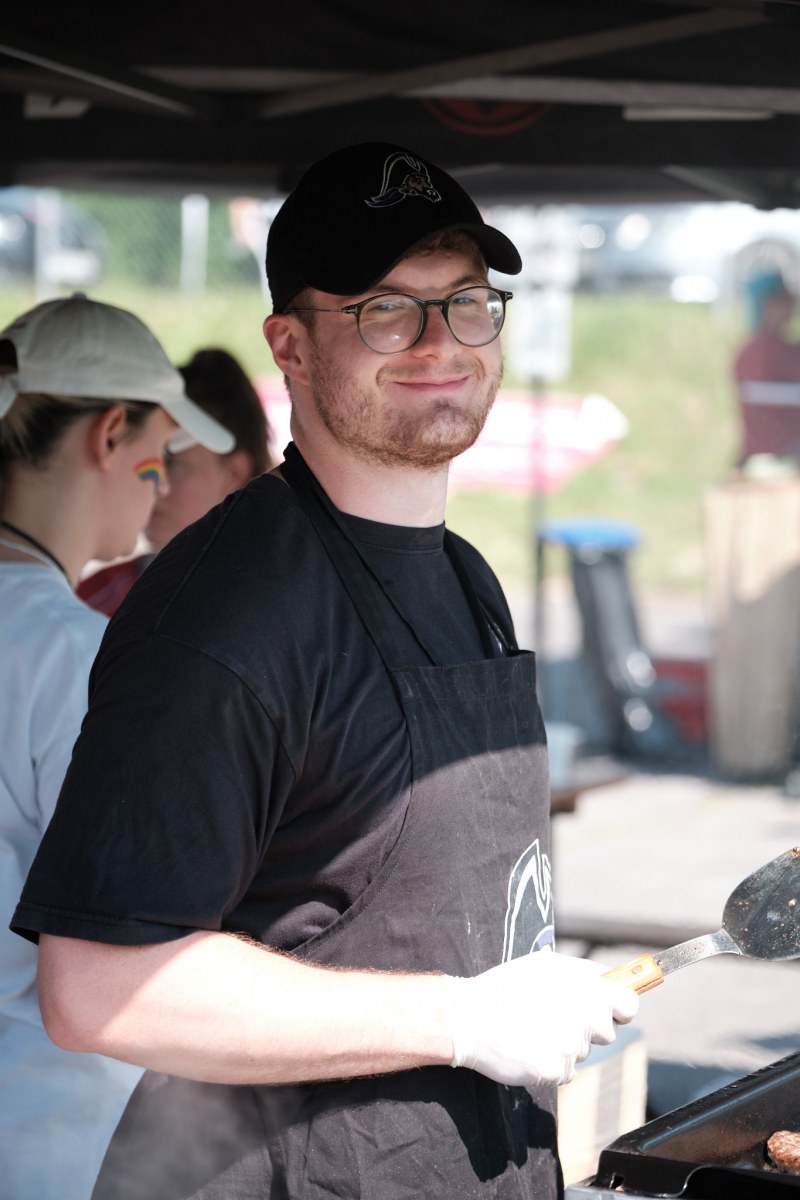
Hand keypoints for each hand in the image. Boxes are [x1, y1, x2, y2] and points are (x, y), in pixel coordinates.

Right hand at [444, 951, 638, 1086]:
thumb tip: (612, 981)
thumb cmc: (505, 988)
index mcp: (584, 986)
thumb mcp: (545, 965)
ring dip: (564, 1044)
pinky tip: (528, 1047)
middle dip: (586, 1027)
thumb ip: (584, 973)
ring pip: (581, 1051)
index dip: (620, 1008)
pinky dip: (549, 1063)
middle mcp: (583, 1015)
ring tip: (533, 1028)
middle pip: (606, 1032)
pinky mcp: (557, 1070)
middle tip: (554, 1016)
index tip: (611, 1009)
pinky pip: (564, 1071)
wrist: (469, 1018)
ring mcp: (571, 1045)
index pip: (628, 1004)